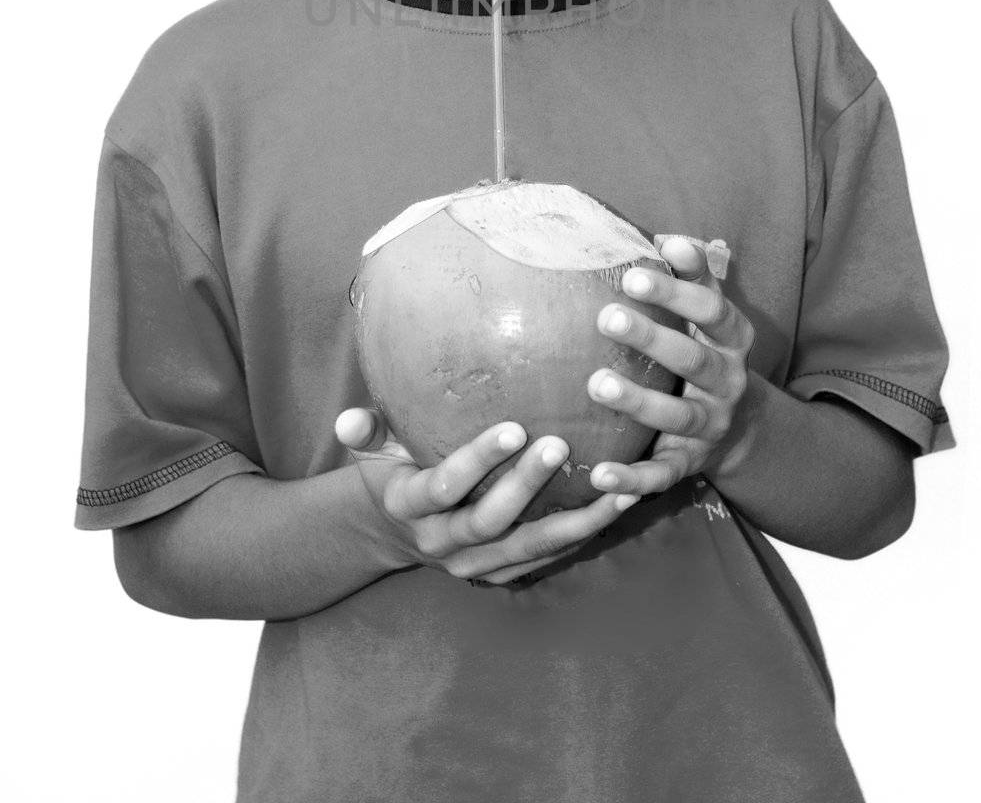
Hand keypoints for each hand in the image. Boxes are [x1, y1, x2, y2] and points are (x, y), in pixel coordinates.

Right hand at [335, 408, 636, 585]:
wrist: (395, 534)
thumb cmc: (393, 469)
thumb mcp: (375, 450)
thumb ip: (367, 431)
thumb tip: (345, 421)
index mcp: (410, 506)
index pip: (443, 486)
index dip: (476, 461)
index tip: (513, 426)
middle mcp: (443, 543)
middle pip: (489, 521)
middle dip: (526, 486)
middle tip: (561, 444)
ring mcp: (477, 564)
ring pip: (530, 548)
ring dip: (577, 520)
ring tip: (619, 487)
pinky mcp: (503, 573)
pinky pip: (549, 557)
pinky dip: (585, 533)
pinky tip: (623, 502)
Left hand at [585, 236, 756, 497]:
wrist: (741, 429)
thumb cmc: (705, 351)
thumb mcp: (709, 316)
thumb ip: (693, 278)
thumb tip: (668, 236)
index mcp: (731, 339)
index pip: (712, 308)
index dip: (683, 285)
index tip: (649, 260)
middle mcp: (727, 382)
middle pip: (693, 359)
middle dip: (652, 337)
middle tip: (608, 314)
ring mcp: (709, 425)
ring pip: (676, 415)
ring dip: (637, 401)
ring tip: (596, 383)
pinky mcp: (688, 464)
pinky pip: (660, 474)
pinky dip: (631, 479)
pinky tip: (598, 474)